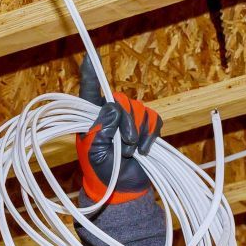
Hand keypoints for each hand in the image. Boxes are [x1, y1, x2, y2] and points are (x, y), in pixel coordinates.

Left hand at [75, 55, 161, 202]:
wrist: (121, 189)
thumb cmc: (101, 170)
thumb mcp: (94, 151)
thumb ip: (100, 129)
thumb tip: (112, 108)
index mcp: (92, 116)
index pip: (90, 91)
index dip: (90, 73)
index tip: (90, 57)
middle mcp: (111, 113)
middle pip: (121, 101)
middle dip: (126, 124)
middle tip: (124, 146)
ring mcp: (130, 119)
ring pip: (140, 110)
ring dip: (136, 134)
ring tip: (129, 152)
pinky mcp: (148, 127)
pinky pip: (154, 120)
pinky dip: (150, 136)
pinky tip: (143, 150)